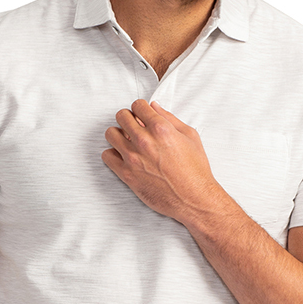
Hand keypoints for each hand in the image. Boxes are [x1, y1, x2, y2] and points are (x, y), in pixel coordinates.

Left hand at [102, 99, 221, 221]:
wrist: (193, 198)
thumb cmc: (195, 170)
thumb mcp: (190, 137)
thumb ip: (170, 118)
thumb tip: (154, 107)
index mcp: (161, 129)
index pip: (138, 105)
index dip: (140, 108)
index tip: (142, 114)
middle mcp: (144, 141)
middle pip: (121, 116)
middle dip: (128, 118)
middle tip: (135, 126)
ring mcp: (133, 158)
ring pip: (110, 134)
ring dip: (118, 134)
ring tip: (128, 141)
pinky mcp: (127, 174)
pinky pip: (106, 156)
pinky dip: (113, 154)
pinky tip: (124, 156)